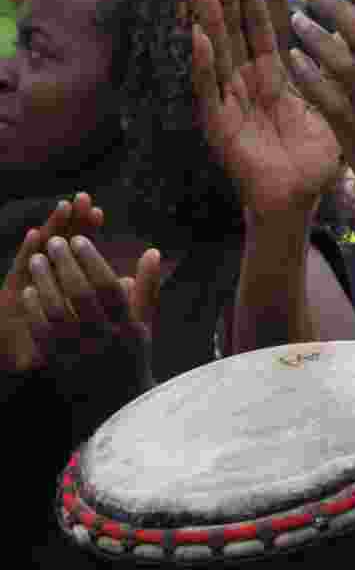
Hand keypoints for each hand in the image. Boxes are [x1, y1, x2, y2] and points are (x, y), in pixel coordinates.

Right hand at [0, 193, 102, 372]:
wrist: (18, 370)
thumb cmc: (57, 351)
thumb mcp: (85, 327)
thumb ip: (106, 304)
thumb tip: (128, 282)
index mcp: (62, 282)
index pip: (77, 249)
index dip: (86, 230)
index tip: (100, 212)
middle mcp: (43, 279)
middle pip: (59, 243)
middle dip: (72, 222)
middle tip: (84, 198)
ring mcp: (25, 284)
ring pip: (40, 249)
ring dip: (52, 228)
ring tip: (65, 206)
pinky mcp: (10, 296)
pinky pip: (19, 270)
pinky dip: (27, 252)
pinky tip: (34, 236)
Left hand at [20, 236, 160, 391]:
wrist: (118, 407)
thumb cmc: (132, 358)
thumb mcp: (144, 325)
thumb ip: (147, 288)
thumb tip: (152, 251)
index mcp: (130, 328)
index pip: (110, 287)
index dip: (93, 261)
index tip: (79, 240)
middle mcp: (106, 340)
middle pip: (82, 295)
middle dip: (66, 265)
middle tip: (55, 242)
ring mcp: (81, 354)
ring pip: (58, 311)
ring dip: (46, 282)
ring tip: (38, 259)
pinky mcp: (59, 365)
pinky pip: (42, 332)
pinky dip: (34, 309)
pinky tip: (29, 289)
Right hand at [192, 0, 342, 214]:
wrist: (298, 202)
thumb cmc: (310, 162)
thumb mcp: (328, 110)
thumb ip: (332, 77)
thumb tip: (347, 40)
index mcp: (272, 79)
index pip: (258, 28)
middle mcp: (245, 86)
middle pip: (234, 32)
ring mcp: (229, 104)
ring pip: (217, 53)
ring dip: (208, 19)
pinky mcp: (220, 127)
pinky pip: (210, 92)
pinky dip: (203, 65)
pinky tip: (198, 37)